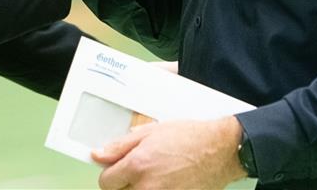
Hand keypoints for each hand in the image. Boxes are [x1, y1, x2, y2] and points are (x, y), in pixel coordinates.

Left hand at [93, 117, 245, 189]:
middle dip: (123, 184)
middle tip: (136, 173)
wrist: (218, 151)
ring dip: (138, 189)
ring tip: (153, 177)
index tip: (116, 170)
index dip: (110, 174)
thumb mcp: (150, 132)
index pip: (105, 182)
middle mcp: (147, 187)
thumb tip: (98, 155)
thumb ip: (120, 146)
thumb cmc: (189, 138)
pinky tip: (164, 183)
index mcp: (137, 165)